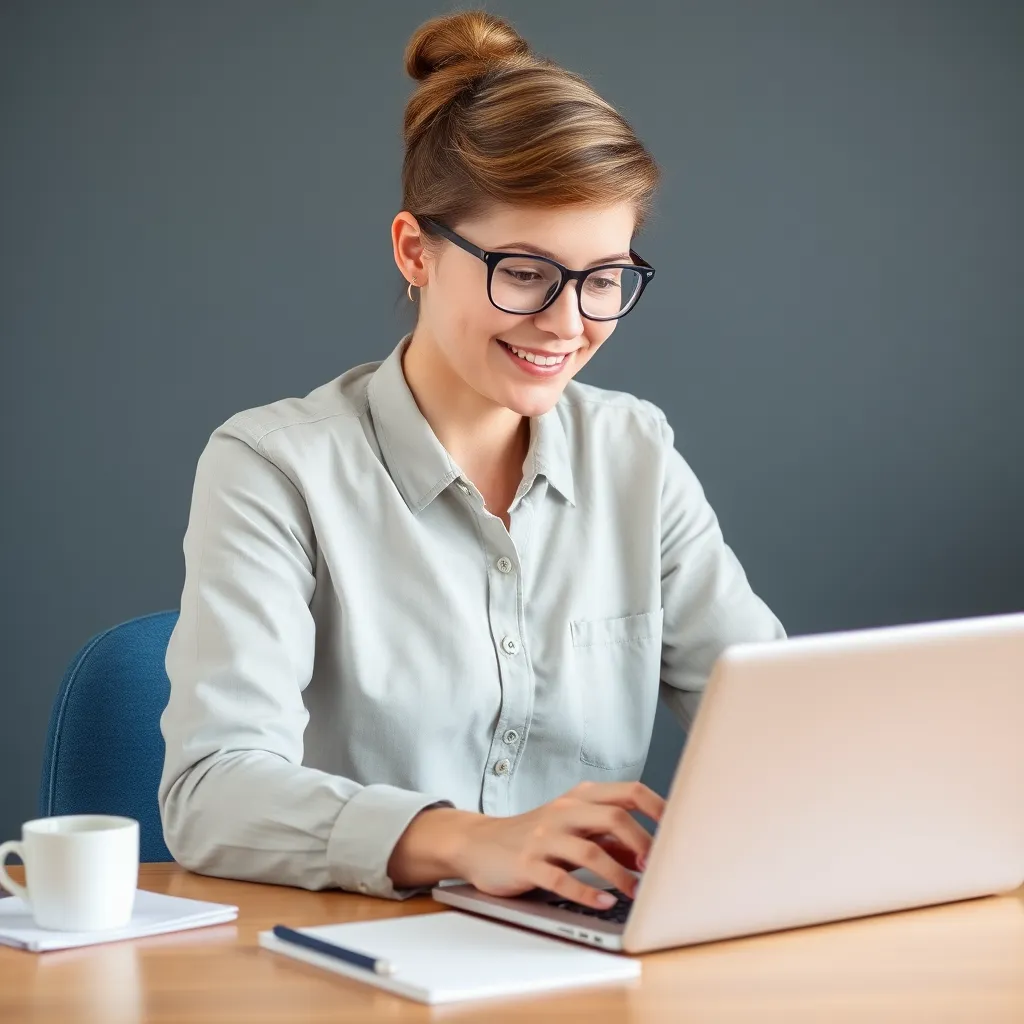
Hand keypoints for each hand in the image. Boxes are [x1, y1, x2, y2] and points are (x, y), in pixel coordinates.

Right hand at [449, 781, 664, 909]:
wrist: (479, 843)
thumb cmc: (535, 837)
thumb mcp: (575, 830)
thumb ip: (611, 839)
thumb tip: (651, 854)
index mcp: (581, 797)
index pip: (629, 792)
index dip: (658, 808)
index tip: (680, 830)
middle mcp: (564, 811)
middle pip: (614, 817)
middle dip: (643, 843)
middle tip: (658, 868)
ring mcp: (544, 837)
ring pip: (590, 850)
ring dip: (619, 874)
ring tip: (636, 893)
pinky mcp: (527, 864)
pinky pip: (560, 879)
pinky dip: (586, 892)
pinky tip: (603, 903)